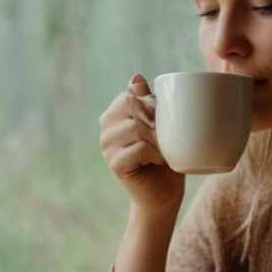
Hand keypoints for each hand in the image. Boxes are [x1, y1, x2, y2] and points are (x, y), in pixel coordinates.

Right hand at [99, 74, 184, 215]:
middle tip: (165, 136)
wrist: (164, 194)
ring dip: (158, 138)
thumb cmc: (165, 157)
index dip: (151, 104)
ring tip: (164, 149)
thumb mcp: (160, 124)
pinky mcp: (115, 164)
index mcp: (114, 115)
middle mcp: (106, 129)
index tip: (163, 120)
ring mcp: (108, 147)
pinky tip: (159, 161)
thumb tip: (136, 77)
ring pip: (136, 127)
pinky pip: (140, 148)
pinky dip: (156, 154)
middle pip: (132, 108)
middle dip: (155, 119)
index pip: (129, 95)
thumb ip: (149, 101)